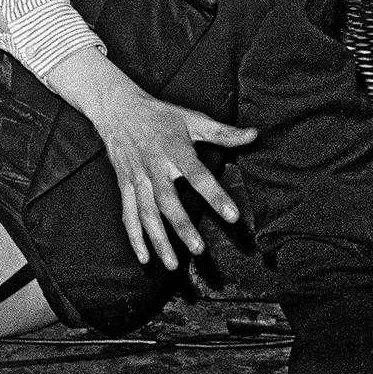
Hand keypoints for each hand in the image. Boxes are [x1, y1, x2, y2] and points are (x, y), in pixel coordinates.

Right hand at [64, 55, 255, 269]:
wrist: (117, 108)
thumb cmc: (161, 115)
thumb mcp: (192, 119)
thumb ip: (223, 132)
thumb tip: (255, 135)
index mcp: (175, 150)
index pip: (198, 175)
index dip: (216, 196)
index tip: (233, 216)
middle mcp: (154, 167)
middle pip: (167, 201)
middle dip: (182, 226)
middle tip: (199, 249)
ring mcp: (137, 178)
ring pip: (146, 213)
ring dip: (158, 239)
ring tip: (172, 265)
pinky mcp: (124, 185)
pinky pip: (128, 214)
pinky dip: (134, 237)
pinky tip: (144, 258)